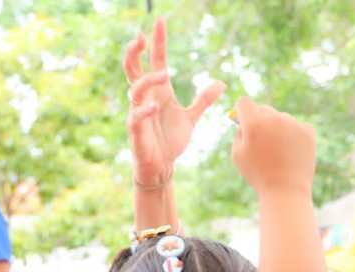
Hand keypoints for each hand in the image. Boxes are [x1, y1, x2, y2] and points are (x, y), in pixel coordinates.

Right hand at [124, 17, 224, 186]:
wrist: (163, 167)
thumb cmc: (171, 141)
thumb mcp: (191, 118)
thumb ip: (203, 100)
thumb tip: (221, 83)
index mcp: (159, 92)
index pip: (156, 61)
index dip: (158, 42)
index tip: (161, 21)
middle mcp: (146, 99)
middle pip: (133, 69)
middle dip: (135, 52)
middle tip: (142, 37)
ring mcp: (139, 114)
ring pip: (135, 90)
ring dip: (148, 79)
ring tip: (164, 73)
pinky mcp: (136, 132)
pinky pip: (135, 117)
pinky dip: (144, 110)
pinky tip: (153, 106)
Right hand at [230, 97, 315, 197]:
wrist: (286, 191)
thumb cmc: (258, 175)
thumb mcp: (238, 155)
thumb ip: (238, 133)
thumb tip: (243, 119)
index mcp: (253, 123)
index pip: (244, 102)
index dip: (242, 111)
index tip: (243, 119)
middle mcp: (274, 118)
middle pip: (264, 109)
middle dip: (260, 121)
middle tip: (262, 141)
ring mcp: (293, 123)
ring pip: (281, 119)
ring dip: (278, 130)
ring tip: (278, 154)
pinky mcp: (308, 130)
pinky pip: (296, 127)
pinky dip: (293, 137)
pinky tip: (291, 154)